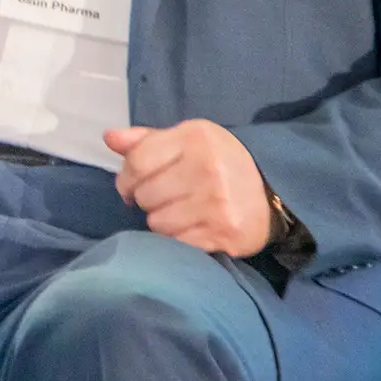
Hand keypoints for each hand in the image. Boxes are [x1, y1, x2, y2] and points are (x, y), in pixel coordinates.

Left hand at [105, 119, 271, 257]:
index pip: (137, 162)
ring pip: (157, 222)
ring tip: (181, 211)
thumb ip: (145, 140)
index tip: (129, 185)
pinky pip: (177, 242)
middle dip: (146, 199)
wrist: (271, 190)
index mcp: (195, 138)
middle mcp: (208, 168)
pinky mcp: (224, 233)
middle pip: (145, 195)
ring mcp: (217, 203)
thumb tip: (109, 138)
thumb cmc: (219, 161)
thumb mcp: (187, 140)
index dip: (125, 178)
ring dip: (162, 220)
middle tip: (164, 197)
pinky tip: (192, 226)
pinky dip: (178, 238)